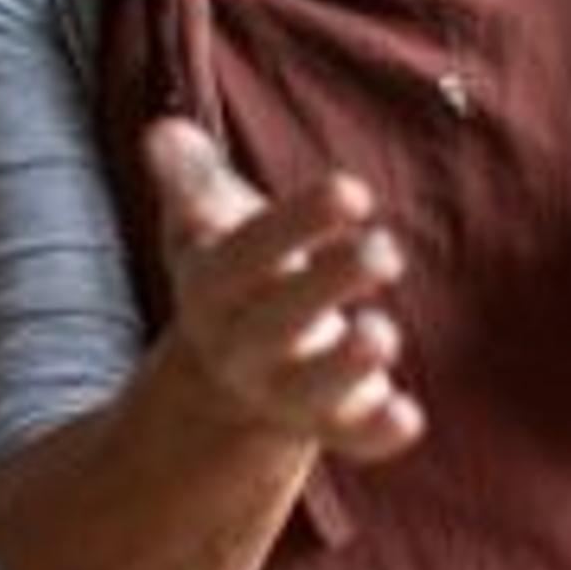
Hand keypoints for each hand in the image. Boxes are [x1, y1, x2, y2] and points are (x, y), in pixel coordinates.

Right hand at [138, 117, 424, 463]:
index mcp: (214, 287)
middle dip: (330, 285)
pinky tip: (408, 416)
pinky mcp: (330, 424)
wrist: (228, 373)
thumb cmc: (235, 271)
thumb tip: (162, 132)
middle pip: (279, 319)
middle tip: (386, 251)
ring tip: (382, 335)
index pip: (248, 253)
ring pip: (311, 388)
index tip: (354, 192)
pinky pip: (351, 437)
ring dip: (345, 366)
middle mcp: (243, 344)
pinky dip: (377, 433)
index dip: (298, 224)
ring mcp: (285, 390)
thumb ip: (190, 179)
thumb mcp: (205, 224)